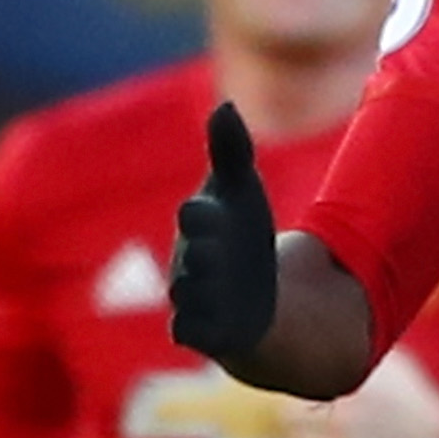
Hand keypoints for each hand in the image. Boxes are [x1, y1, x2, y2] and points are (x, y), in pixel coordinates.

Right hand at [168, 102, 278, 364]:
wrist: (250, 294)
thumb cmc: (239, 235)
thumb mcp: (242, 193)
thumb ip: (232, 153)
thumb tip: (226, 105)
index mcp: (200, 224)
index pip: (193, 216)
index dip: (199, 214)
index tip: (204, 210)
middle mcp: (190, 260)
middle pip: (191, 256)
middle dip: (200, 254)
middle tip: (211, 253)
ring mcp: (195, 297)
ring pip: (188, 295)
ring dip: (198, 293)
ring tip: (214, 292)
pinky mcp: (204, 332)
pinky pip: (189, 332)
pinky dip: (195, 331)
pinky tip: (209, 331)